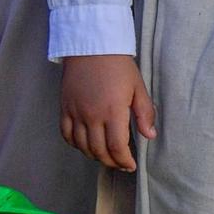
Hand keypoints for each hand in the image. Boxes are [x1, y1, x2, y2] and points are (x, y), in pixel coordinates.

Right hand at [60, 55, 154, 171]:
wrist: (91, 48)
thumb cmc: (119, 67)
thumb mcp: (138, 88)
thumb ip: (144, 113)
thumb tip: (149, 135)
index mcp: (113, 112)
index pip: (117, 147)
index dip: (124, 160)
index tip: (131, 165)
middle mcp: (92, 116)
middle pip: (99, 150)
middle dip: (111, 162)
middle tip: (121, 164)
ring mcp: (75, 113)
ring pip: (81, 145)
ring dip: (94, 156)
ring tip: (106, 157)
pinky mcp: (64, 108)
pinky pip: (66, 134)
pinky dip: (75, 145)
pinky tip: (84, 146)